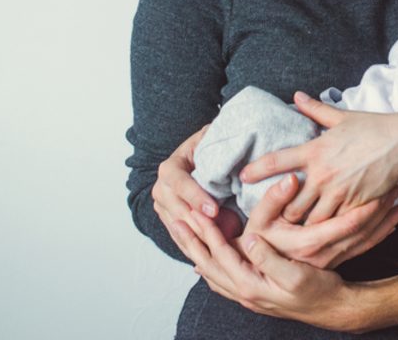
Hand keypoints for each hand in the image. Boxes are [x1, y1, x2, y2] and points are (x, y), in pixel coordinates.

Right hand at [152, 125, 223, 256]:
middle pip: (179, 212)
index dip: (196, 197)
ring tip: (221, 252)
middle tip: (222, 238)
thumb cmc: (205, 150)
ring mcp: (162, 209)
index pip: (180, 183)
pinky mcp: (169, 223)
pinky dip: (197, 249)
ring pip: (180, 230)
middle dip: (200, 226)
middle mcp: (161, 189)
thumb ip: (218, 145)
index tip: (214, 210)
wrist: (190, 162)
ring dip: (200, 241)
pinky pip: (182, 240)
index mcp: (169, 168)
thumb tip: (236, 150)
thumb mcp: (209, 140)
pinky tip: (213, 257)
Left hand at [171, 176, 354, 329]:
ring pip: (212, 272)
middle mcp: (244, 293)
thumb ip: (269, 258)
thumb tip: (248, 240)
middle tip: (174, 220)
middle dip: (191, 242)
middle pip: (208, 265)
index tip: (193, 212)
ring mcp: (248, 295)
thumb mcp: (296, 273)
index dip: (206, 232)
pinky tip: (204, 261)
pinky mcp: (254, 293)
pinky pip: (222, 279)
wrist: (334, 309)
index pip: (220, 254)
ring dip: (196, 252)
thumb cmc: (318, 290)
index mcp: (251, 286)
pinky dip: (209, 265)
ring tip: (183, 234)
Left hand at [241, 92, 397, 223]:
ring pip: (311, 220)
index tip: (243, 176)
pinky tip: (322, 234)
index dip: (257, 170)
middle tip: (273, 219)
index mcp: (315, 150)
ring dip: (303, 227)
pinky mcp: (356, 205)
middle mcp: (322, 173)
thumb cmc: (372, 128)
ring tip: (295, 233)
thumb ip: (315, 109)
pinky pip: (335, 225)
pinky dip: (327, 231)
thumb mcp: (340, 117)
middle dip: (282, 213)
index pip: (277, 160)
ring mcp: (339, 192)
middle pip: (290, 203)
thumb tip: (297, 96)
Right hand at [244, 173, 397, 268]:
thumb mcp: (258, 218)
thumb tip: (292, 179)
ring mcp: (329, 260)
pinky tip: (392, 223)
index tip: (378, 191)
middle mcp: (321, 255)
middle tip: (396, 189)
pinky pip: (362, 248)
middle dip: (380, 212)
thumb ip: (274, 198)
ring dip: (384, 222)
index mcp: (305, 242)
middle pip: (359, 234)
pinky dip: (379, 235)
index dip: (362, 211)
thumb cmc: (257, 240)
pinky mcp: (333, 261)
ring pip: (364, 242)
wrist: (258, 273)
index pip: (342, 227)